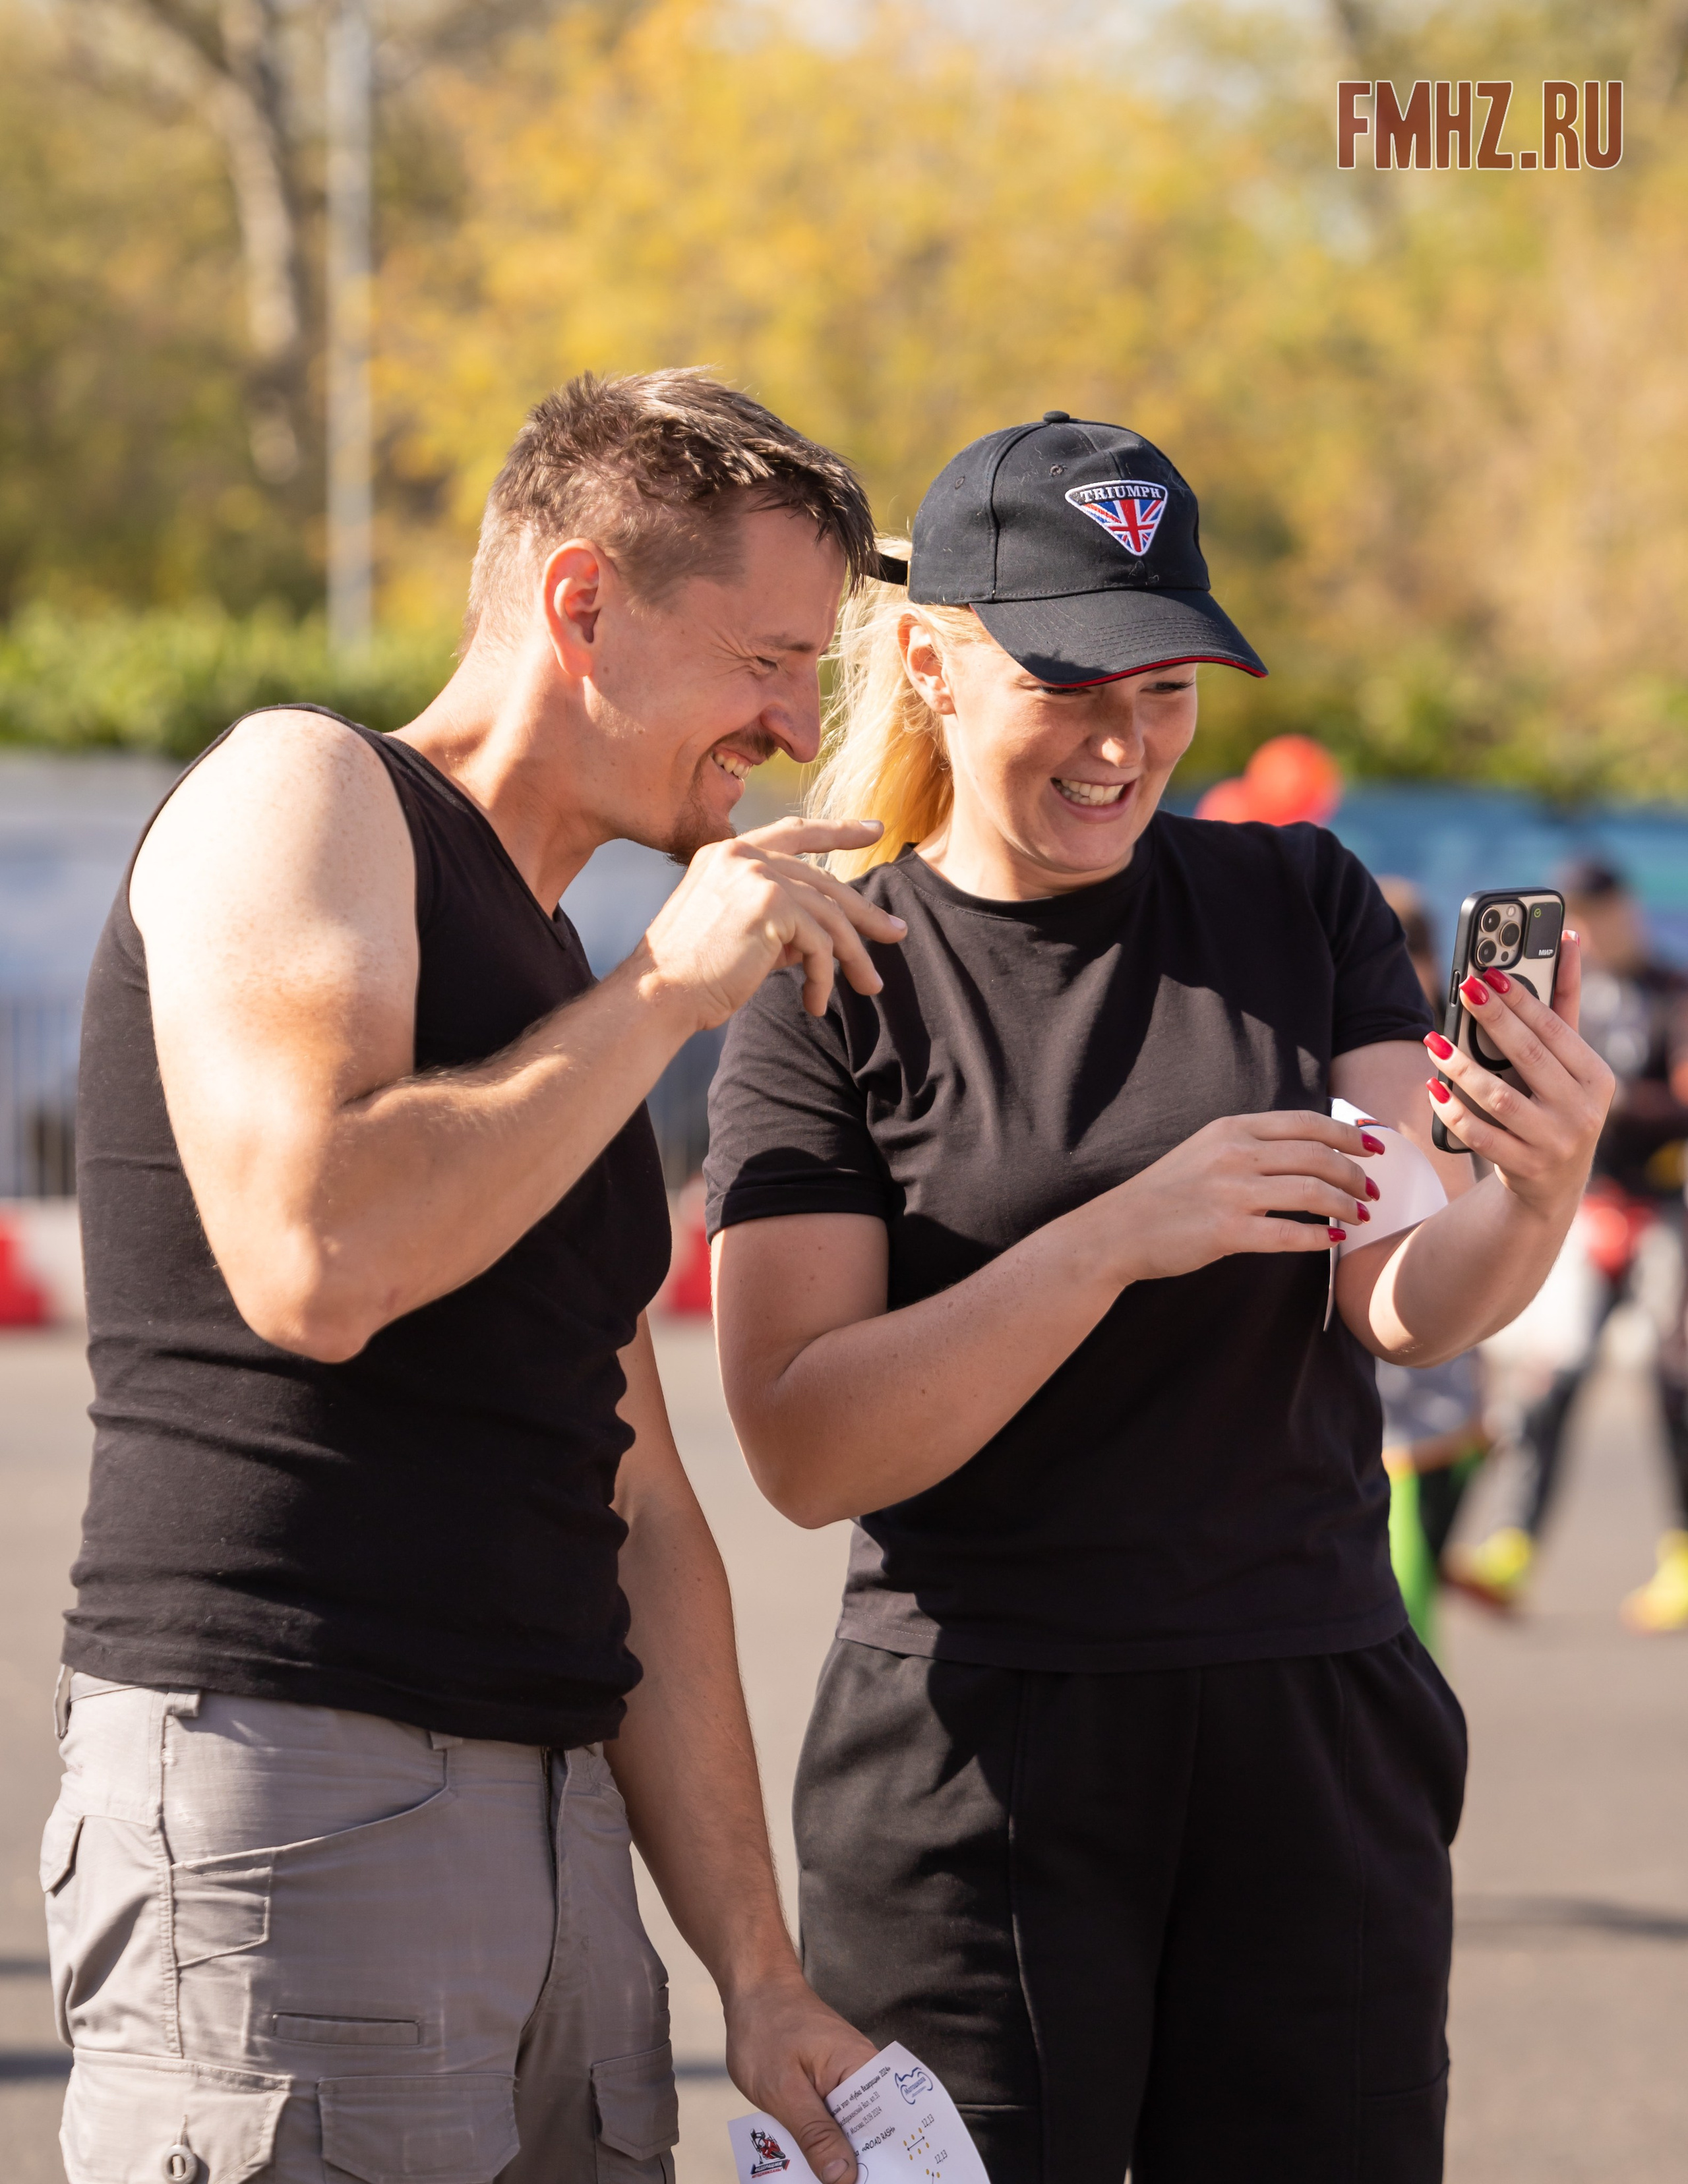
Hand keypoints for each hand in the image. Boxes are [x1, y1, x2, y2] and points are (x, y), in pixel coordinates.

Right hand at [638, 818, 907, 1027]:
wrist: (659, 995)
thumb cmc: (691, 974)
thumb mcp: (738, 934)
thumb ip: (778, 922)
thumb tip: (822, 937)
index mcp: (727, 854)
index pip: (794, 832)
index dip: (838, 830)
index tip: (874, 830)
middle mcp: (742, 856)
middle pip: (823, 880)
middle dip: (864, 912)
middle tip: (896, 932)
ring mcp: (757, 875)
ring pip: (829, 915)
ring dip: (853, 956)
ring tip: (868, 985)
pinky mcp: (772, 905)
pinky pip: (820, 943)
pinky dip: (825, 977)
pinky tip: (815, 1002)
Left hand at [723, 1969, 877, 2183]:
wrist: (752, 1988)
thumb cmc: (765, 2027)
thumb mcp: (783, 2090)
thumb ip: (815, 2133)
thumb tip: (845, 2178)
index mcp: (862, 2069)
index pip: (893, 2123)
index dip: (893, 2159)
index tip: (886, 2180)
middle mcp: (863, 2074)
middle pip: (874, 2133)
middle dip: (862, 2165)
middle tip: (838, 2183)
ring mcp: (846, 2079)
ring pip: (850, 2132)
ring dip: (837, 2157)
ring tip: (822, 2178)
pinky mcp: (829, 2085)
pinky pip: (833, 2121)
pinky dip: (821, 2141)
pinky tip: (807, 2162)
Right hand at [1088, 1110, 1382, 1284]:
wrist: (1118, 1229)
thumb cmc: (1165, 1194)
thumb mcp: (1205, 1150)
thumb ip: (1250, 1145)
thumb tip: (1307, 1148)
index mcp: (1231, 1129)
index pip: (1306, 1122)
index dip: (1348, 1134)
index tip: (1374, 1147)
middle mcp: (1234, 1154)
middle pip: (1317, 1155)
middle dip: (1355, 1173)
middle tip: (1373, 1189)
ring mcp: (1230, 1193)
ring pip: (1311, 1193)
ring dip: (1346, 1205)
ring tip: (1361, 1215)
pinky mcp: (1225, 1232)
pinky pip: (1288, 1235)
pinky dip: (1318, 1238)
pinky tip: (1332, 1241)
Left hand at [1425, 933, 1614, 1214]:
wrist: (1555, 1185)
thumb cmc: (1558, 1105)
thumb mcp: (1570, 1063)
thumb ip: (1563, 1008)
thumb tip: (1569, 940)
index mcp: (1596, 1077)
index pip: (1555, 1030)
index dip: (1522, 999)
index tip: (1491, 971)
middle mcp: (1582, 1111)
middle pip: (1528, 1058)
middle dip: (1494, 1020)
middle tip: (1465, 989)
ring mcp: (1555, 1143)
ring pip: (1500, 1099)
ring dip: (1462, 1068)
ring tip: (1435, 1043)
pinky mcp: (1525, 1169)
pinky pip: (1481, 1137)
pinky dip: (1454, 1112)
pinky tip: (1433, 1090)